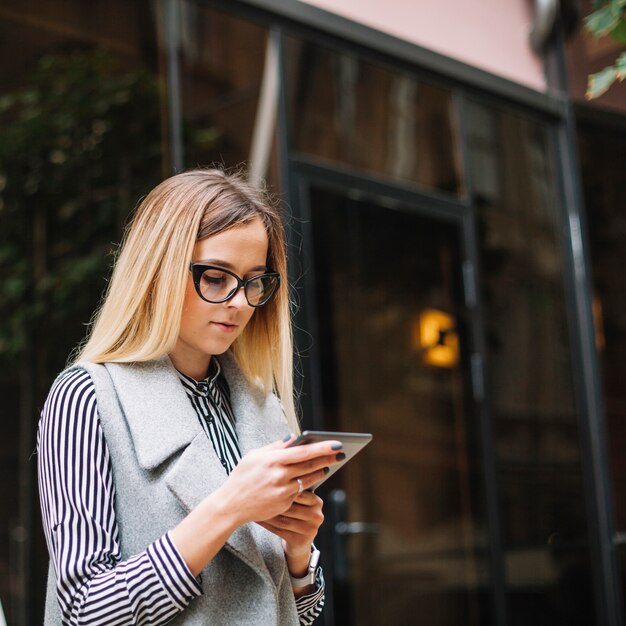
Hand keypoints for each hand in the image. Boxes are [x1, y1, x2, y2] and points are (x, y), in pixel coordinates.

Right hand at [216, 437, 341, 526]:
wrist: (232, 505)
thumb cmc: (242, 476)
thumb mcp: (254, 456)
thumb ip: (275, 447)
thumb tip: (294, 438)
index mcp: (272, 460)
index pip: (303, 452)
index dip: (322, 448)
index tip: (336, 443)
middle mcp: (280, 476)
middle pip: (310, 465)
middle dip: (328, 458)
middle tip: (341, 453)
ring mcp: (283, 491)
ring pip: (308, 479)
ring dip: (320, 472)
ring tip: (328, 466)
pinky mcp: (284, 503)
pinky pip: (300, 491)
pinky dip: (308, 484)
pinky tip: (313, 479)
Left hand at [257, 490, 323, 559]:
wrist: (300, 541)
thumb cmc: (296, 515)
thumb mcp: (300, 502)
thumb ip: (293, 490)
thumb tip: (276, 475)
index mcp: (317, 502)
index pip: (298, 494)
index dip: (282, 490)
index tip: (267, 485)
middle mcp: (317, 516)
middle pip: (290, 508)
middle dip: (272, 503)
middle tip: (257, 495)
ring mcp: (310, 530)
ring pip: (283, 520)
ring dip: (267, 514)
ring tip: (255, 508)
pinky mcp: (301, 541)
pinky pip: (279, 530)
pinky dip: (267, 524)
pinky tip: (258, 519)